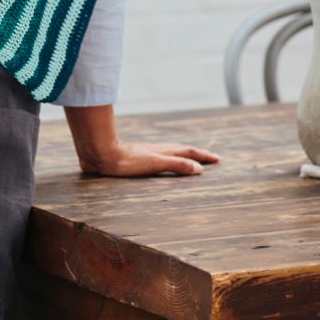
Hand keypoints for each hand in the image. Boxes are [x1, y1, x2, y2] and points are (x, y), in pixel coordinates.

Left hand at [79, 139, 220, 177]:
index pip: (188, 153)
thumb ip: (175, 165)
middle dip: (197, 154)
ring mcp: (147, 153)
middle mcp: (157, 150)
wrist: (101, 154)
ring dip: (184, 155)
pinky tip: (163, 161)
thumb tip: (199, 169)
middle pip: (181, 150)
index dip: (203, 156)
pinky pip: (160, 156)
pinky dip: (170, 158)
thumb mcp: (154, 164)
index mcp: (163, 152)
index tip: (218, 159)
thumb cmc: (126, 162)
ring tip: (192, 159)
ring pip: (171, 152)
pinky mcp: (137, 157)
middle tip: (211, 159)